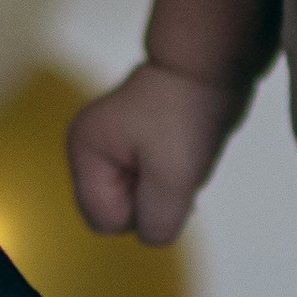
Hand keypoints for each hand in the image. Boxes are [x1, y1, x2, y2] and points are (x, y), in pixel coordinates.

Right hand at [68, 59, 249, 245]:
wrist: (211, 63)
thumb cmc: (186, 115)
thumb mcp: (173, 179)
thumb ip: (156, 222)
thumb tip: (153, 233)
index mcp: (84, 153)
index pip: (104, 220)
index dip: (140, 211)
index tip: (163, 174)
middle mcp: (89, 151)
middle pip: (116, 213)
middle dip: (151, 202)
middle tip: (175, 167)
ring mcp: (111, 146)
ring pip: (137, 200)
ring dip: (166, 190)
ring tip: (181, 155)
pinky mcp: (134, 143)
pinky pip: (150, 184)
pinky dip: (171, 178)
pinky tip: (183, 154)